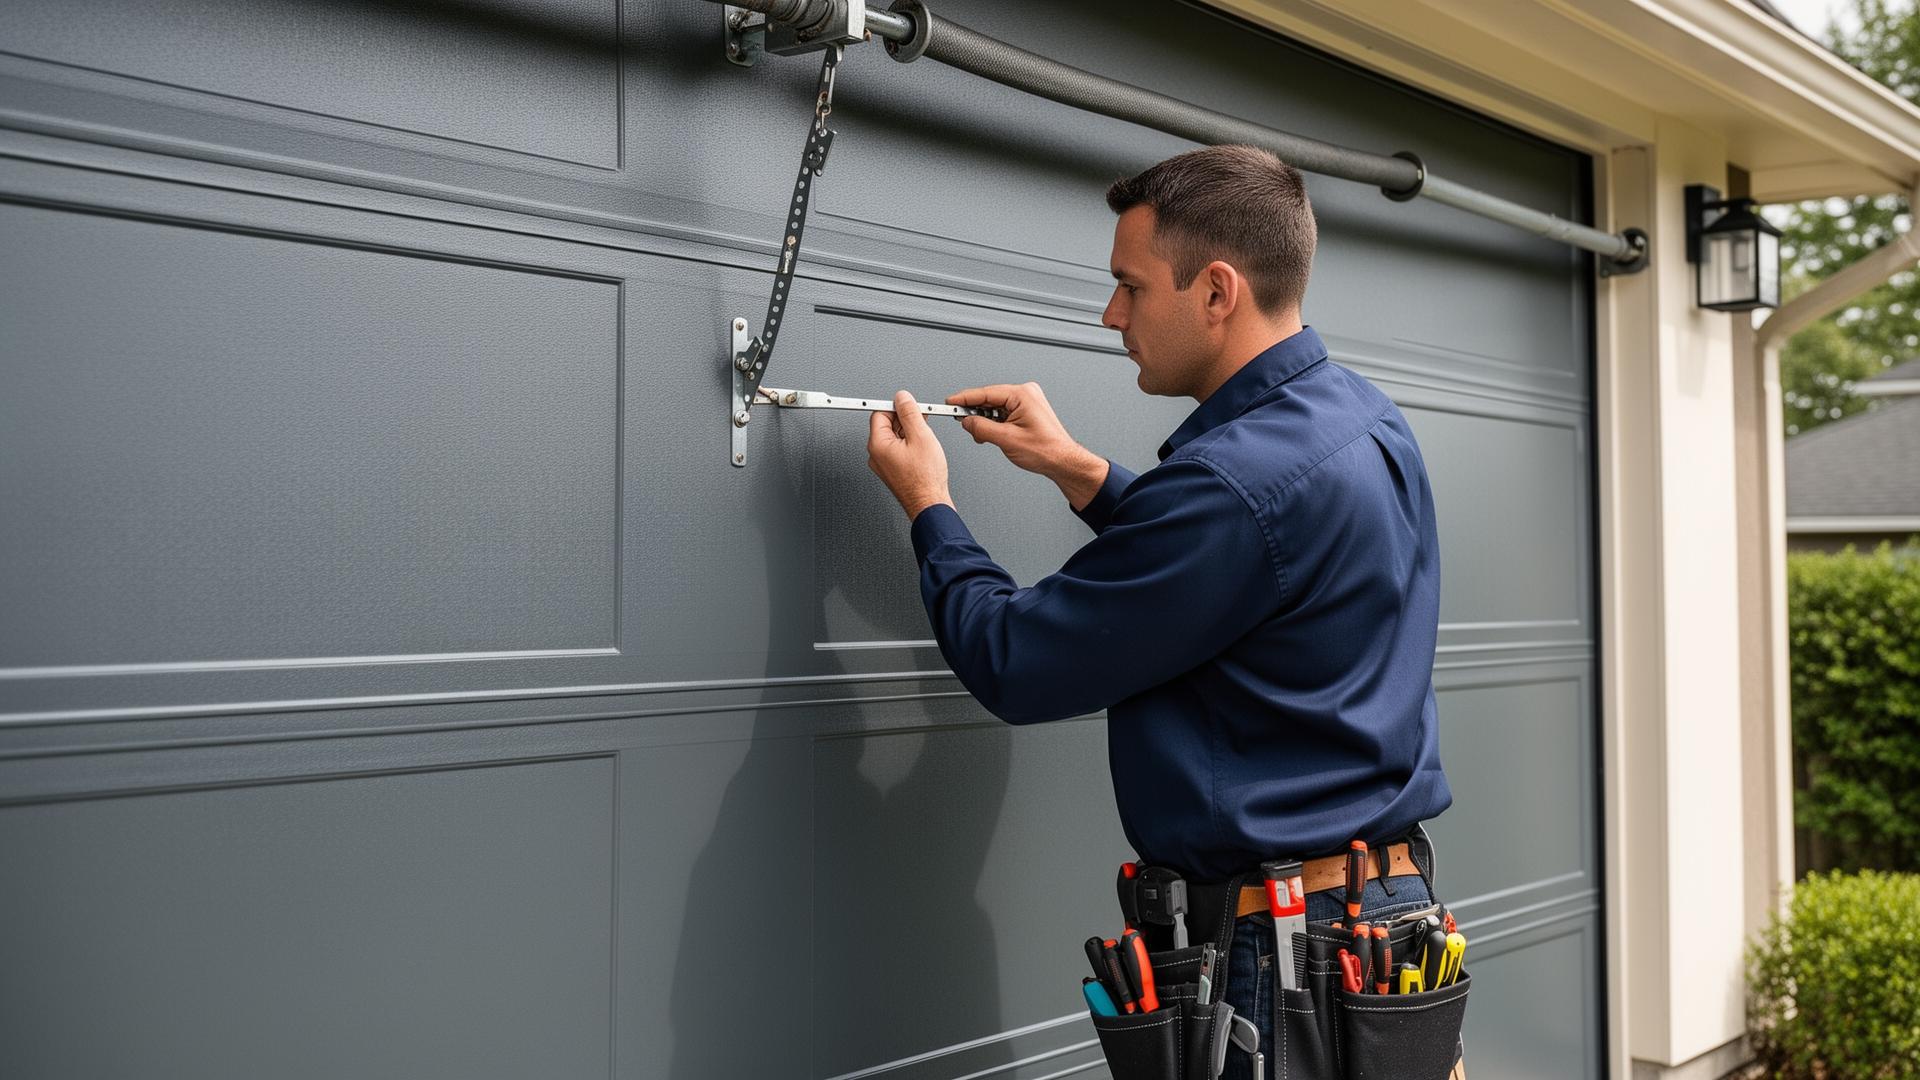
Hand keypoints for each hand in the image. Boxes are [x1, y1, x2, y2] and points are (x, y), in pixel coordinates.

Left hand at [867, 391, 953, 520]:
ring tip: (925, 439)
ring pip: (894, 437)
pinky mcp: (892, 470)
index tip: (908, 406)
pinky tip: (923, 449)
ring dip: (909, 432)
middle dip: (905, 420)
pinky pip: (898, 449)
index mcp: (878, 445)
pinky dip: (910, 444)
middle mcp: (876, 454)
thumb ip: (909, 413)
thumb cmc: (925, 479)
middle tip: (922, 423)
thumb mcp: (920, 436)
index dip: (897, 407)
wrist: (930, 503)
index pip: (880, 413)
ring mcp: (883, 464)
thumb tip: (902, 398)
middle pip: (887, 424)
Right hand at [948, 382, 1108, 509]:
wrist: (1062, 461)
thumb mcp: (1006, 439)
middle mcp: (1026, 394)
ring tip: (983, 436)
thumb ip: (982, 428)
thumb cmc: (1045, 450)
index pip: (985, 393)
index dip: (964, 399)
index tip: (950, 402)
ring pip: (995, 407)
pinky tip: (992, 434)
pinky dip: (995, 423)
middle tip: (963, 424)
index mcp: (1022, 394)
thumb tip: (967, 422)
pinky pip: (1004, 412)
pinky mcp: (1027, 411)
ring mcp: (1028, 401)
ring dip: (986, 421)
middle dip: (975, 414)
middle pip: (989, 399)